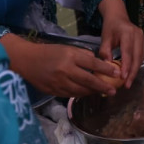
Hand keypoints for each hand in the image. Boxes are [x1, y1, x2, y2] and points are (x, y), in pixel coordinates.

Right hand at [0, 34, 124, 97]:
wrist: (27, 61)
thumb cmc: (49, 52)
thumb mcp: (67, 48)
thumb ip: (82, 55)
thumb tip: (97, 63)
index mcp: (70, 56)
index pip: (92, 63)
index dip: (106, 69)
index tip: (117, 73)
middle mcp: (66, 70)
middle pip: (88, 80)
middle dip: (102, 86)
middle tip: (113, 90)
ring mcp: (59, 82)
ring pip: (81, 90)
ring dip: (93, 92)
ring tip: (102, 93)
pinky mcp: (54, 91)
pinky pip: (71, 95)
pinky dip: (81, 94)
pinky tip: (87, 93)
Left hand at [97, 0, 143, 87]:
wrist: (118, 15)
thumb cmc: (110, 27)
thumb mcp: (105, 38)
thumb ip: (105, 51)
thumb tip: (106, 66)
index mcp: (127, 33)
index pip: (128, 52)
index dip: (126, 66)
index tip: (123, 78)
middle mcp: (138, 35)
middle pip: (137, 57)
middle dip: (133, 72)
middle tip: (127, 85)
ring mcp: (142, 38)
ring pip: (141, 58)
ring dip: (135, 71)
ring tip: (128, 82)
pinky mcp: (143, 42)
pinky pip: (141, 56)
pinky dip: (136, 66)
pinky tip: (131, 74)